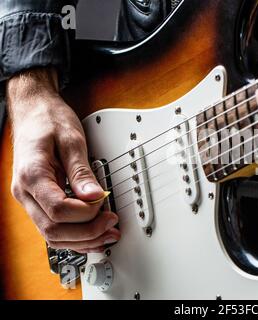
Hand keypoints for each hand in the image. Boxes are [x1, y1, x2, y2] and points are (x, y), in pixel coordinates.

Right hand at [7, 68, 120, 252]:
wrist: (34, 111)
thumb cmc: (49, 121)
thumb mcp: (71, 141)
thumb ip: (82, 172)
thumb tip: (95, 197)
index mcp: (32, 175)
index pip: (58, 210)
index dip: (85, 214)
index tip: (105, 205)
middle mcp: (25, 192)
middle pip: (53, 230)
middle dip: (86, 233)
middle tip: (111, 225)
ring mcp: (29, 199)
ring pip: (51, 235)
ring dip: (81, 240)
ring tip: (107, 235)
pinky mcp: (38, 200)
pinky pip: (53, 227)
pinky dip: (74, 235)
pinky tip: (92, 236)